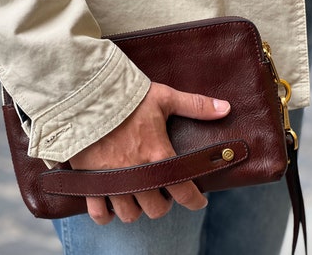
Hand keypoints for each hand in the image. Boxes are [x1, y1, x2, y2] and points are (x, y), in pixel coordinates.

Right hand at [69, 82, 229, 224]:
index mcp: (158, 155)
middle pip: (157, 209)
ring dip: (138, 209)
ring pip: (130, 215)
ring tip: (138, 196)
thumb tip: (226, 108)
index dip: (195, 201)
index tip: (199, 201)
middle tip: (162, 190)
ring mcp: (112, 181)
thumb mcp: (164, 98)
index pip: (184, 191)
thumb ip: (195, 105)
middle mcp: (137, 174)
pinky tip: (112, 205)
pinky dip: (106, 214)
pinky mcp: (90, 182)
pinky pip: (99, 212)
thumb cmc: (126, 98)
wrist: (85, 96)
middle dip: (164, 203)